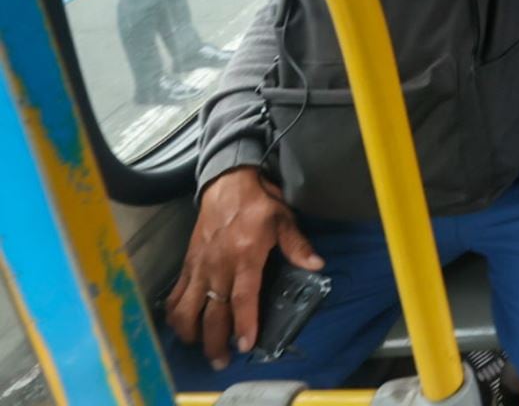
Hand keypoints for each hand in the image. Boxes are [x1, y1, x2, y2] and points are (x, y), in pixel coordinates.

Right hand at [166, 168, 322, 368]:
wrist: (227, 183)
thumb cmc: (259, 202)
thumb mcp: (284, 219)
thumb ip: (297, 245)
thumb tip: (316, 265)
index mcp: (245, 256)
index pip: (243, 298)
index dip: (244, 323)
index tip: (246, 345)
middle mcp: (218, 266)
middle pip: (213, 311)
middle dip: (216, 340)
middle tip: (221, 361)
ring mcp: (199, 266)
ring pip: (188, 308)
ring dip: (191, 332)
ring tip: (199, 348)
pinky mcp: (187, 263)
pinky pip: (176, 293)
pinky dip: (175, 313)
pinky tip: (180, 326)